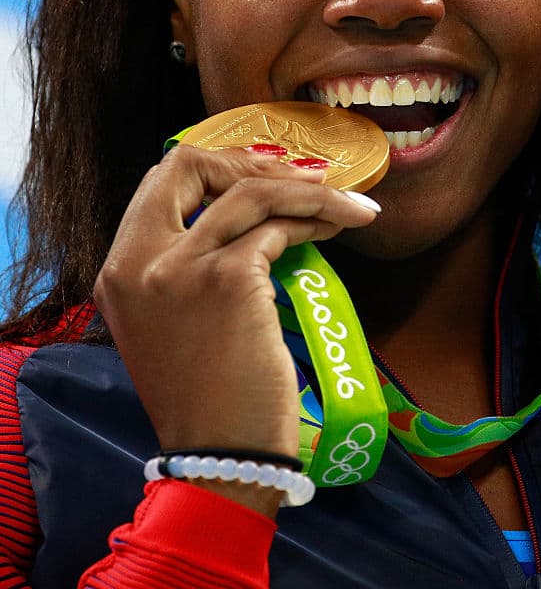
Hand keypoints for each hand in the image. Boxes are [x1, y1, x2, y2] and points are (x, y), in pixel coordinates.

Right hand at [94, 145, 378, 512]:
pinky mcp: (227, 280)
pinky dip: (314, 219)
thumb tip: (248, 217)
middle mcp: (138, 260)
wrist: (222, 457)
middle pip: (188, 162)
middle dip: (250, 158)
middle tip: (301, 177)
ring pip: (249, 189)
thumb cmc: (208, 396)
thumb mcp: (172, 322)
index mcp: (119, 269)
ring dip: (308, 190)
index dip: (215, 167)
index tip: (261, 176)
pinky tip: (337, 228)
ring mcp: (179, 267)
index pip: (159, 182)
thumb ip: (187, 266)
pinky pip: (278, 227)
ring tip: (346, 205)